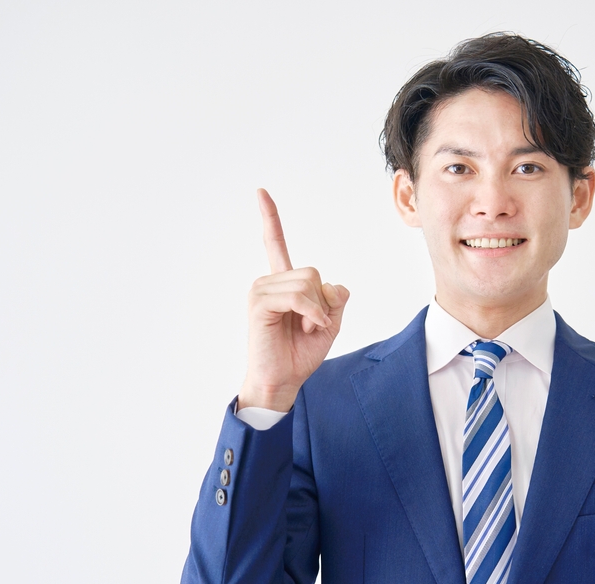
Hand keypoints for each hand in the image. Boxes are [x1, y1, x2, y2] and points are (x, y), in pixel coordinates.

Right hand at [237, 189, 348, 410]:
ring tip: (304, 329)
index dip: (270, 218)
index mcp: (282, 284)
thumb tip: (330, 285)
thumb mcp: (330, 322)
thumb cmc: (301, 353)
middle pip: (313, 273)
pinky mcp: (259, 303)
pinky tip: (305, 327)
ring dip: (317, 311)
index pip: (275, 244)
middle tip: (310, 325)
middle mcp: (269, 282)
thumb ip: (335, 298)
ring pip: (308, 283)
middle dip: (322, 302)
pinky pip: (298, 296)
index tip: (260, 192)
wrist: (283, 380)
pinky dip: (311, 313)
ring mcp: (261, 291)